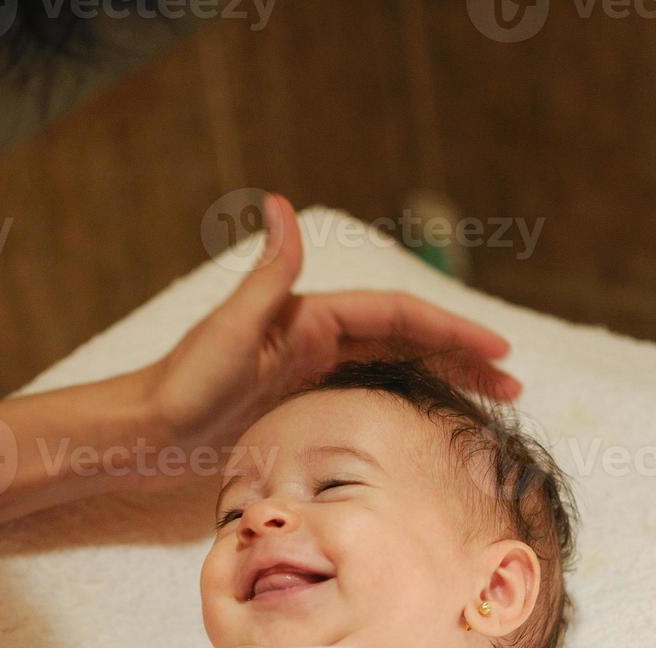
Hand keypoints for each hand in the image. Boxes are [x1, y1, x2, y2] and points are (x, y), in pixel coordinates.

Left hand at [135, 194, 521, 463]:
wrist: (142, 436)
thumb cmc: (182, 384)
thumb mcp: (230, 328)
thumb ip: (268, 272)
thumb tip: (279, 202)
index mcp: (311, 318)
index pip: (398, 316)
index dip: (452, 330)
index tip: (499, 351)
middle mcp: (317, 341)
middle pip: (407, 343)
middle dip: (461, 359)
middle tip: (513, 387)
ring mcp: (311, 376)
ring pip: (394, 372)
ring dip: (441, 383)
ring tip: (488, 408)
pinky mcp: (300, 409)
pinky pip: (370, 401)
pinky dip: (405, 407)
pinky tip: (426, 427)